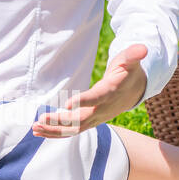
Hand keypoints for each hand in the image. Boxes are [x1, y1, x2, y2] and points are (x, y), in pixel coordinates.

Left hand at [31, 44, 148, 137]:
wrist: (134, 90)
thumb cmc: (128, 72)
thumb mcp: (130, 61)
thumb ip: (133, 55)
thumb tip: (143, 48)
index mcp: (110, 92)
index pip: (96, 99)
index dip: (83, 102)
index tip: (66, 104)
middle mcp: (102, 109)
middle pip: (81, 119)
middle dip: (61, 122)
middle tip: (41, 118)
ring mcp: (95, 117)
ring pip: (74, 128)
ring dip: (54, 130)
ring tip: (35, 127)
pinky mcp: (89, 120)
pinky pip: (72, 129)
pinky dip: (56, 131)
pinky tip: (38, 130)